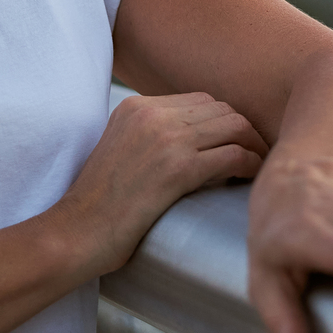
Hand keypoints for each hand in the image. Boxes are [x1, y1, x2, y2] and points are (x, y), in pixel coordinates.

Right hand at [56, 92, 268, 274]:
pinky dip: (250, 165)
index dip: (224, 122)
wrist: (76, 232)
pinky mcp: (176, 169)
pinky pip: (233, 155)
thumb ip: (151, 135)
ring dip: (253, 146)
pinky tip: (250, 179)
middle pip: (221, 109)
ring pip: (234, 127)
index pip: (200, 100)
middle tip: (255, 155)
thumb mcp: (120, 149)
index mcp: (136, 107)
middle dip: (244, 131)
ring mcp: (164, 138)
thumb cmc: (99, 204)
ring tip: (257, 167)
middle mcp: (151, 114)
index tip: (236, 143)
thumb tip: (198, 141)